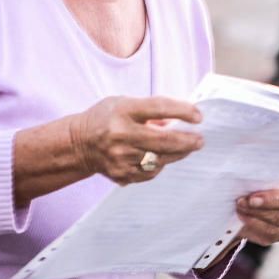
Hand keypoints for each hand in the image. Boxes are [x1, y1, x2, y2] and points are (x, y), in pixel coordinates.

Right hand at [70, 96, 202, 185]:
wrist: (78, 144)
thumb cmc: (106, 118)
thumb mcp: (124, 103)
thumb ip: (151, 110)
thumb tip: (180, 119)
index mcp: (123, 111)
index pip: (159, 108)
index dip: (183, 111)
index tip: (198, 116)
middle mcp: (121, 135)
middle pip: (164, 140)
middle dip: (187, 141)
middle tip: (200, 140)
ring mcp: (120, 157)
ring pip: (160, 159)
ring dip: (179, 153)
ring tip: (188, 147)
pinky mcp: (121, 175)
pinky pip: (150, 172)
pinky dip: (160, 164)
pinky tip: (162, 157)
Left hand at [236, 163, 278, 245]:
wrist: (243, 205)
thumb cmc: (254, 180)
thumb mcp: (257, 168)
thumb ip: (261, 161)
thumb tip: (248, 146)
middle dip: (271, 200)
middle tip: (251, 199)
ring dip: (259, 213)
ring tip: (241, 206)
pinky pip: (272, 233)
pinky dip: (255, 225)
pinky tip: (243, 217)